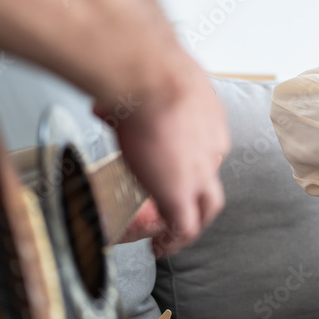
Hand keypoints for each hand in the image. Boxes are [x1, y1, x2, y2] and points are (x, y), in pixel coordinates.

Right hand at [109, 55, 229, 254]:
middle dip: (197, 200)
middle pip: (212, 181)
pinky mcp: (181, 191)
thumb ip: (130, 99)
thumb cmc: (146, 70)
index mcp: (208, 118)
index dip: (188, 164)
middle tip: (176, 211)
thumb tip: (104, 105)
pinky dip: (173, 240)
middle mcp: (213, 147)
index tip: (167, 170)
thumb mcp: (144, 84)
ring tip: (171, 239)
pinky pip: (183, 227)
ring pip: (206, 209)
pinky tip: (160, 248)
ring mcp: (200, 172)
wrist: (151, 76)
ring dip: (190, 225)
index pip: (206, 149)